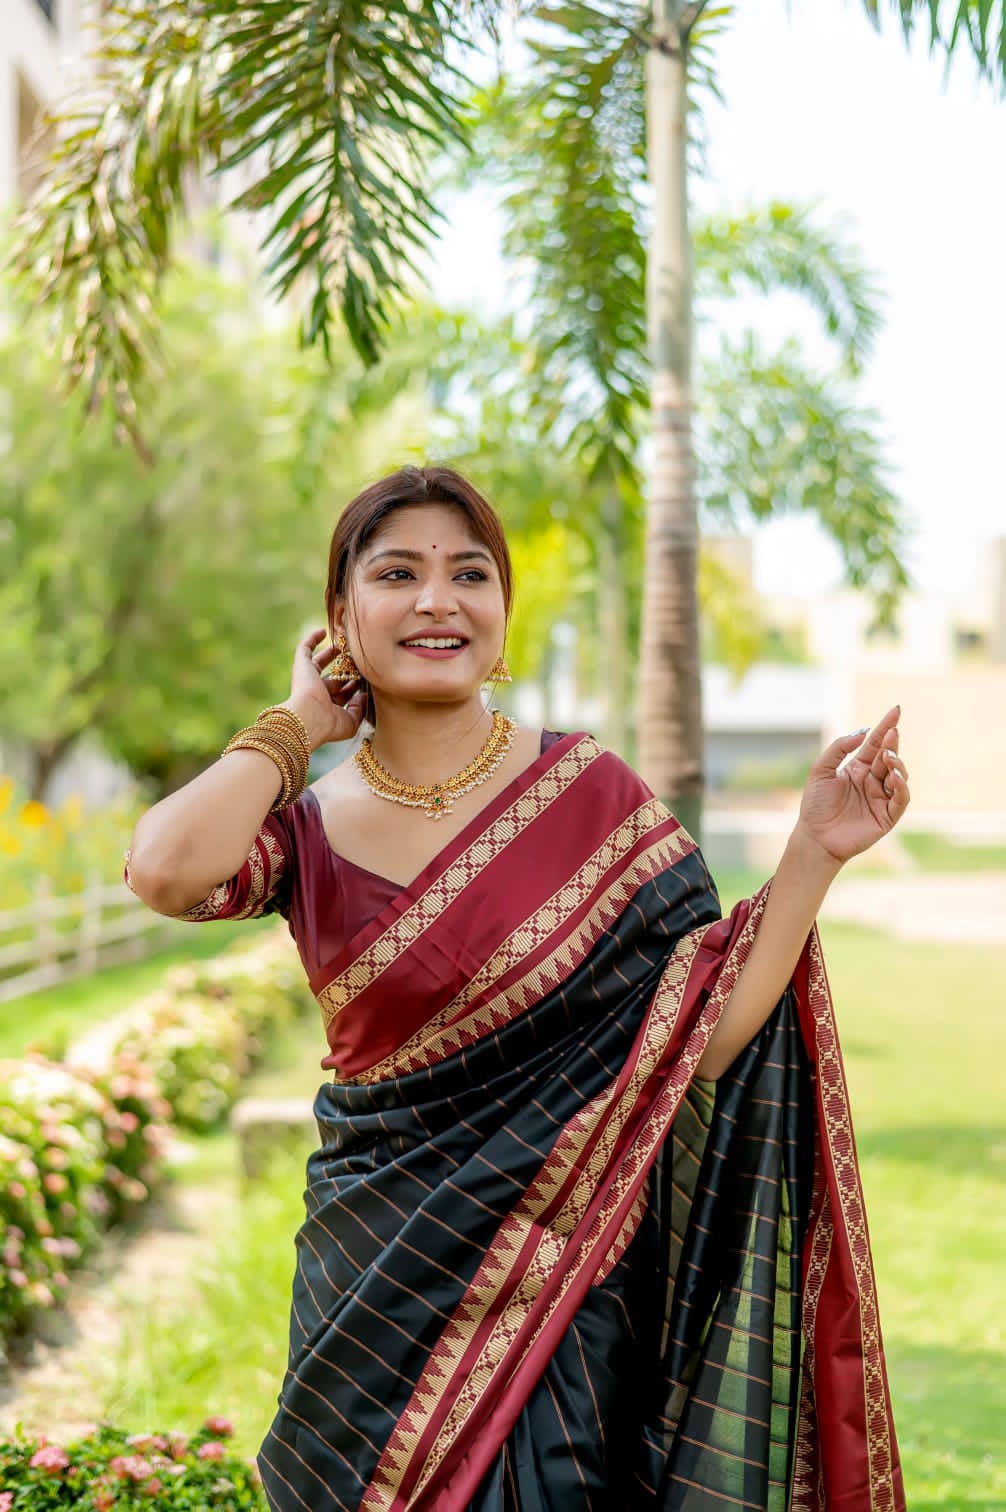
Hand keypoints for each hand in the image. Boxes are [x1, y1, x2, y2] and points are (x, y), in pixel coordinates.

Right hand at [282, 628, 366, 750]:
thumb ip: (359, 709)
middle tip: (359, 659)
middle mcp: (318, 692)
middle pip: (334, 677)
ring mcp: (308, 678)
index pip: (343, 693)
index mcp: (328, 707)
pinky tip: (323, 631)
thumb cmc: (329, 724)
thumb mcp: (351, 723)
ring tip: (345, 643)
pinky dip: (312, 639)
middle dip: (346, 669)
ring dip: (332, 652)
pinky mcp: (301, 666)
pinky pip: (305, 648)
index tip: (367, 679)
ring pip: (320, 661)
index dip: (353, 686)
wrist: (308, 717)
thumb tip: (363, 695)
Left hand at [795, 706, 910, 866]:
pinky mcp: (887, 816)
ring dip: (896, 763)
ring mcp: (881, 798)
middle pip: (889, 756)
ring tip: (888, 756)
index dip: (886, 727)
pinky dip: (901, 786)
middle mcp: (873, 781)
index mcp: (858, 768)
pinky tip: (894, 775)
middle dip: (892, 743)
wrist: (814, 836)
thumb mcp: (821, 770)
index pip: (875, 744)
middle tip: (892, 732)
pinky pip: (901, 799)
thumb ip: (839, 749)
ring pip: (899, 775)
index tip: (896, 710)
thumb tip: (862, 732)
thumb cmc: (815, 805)